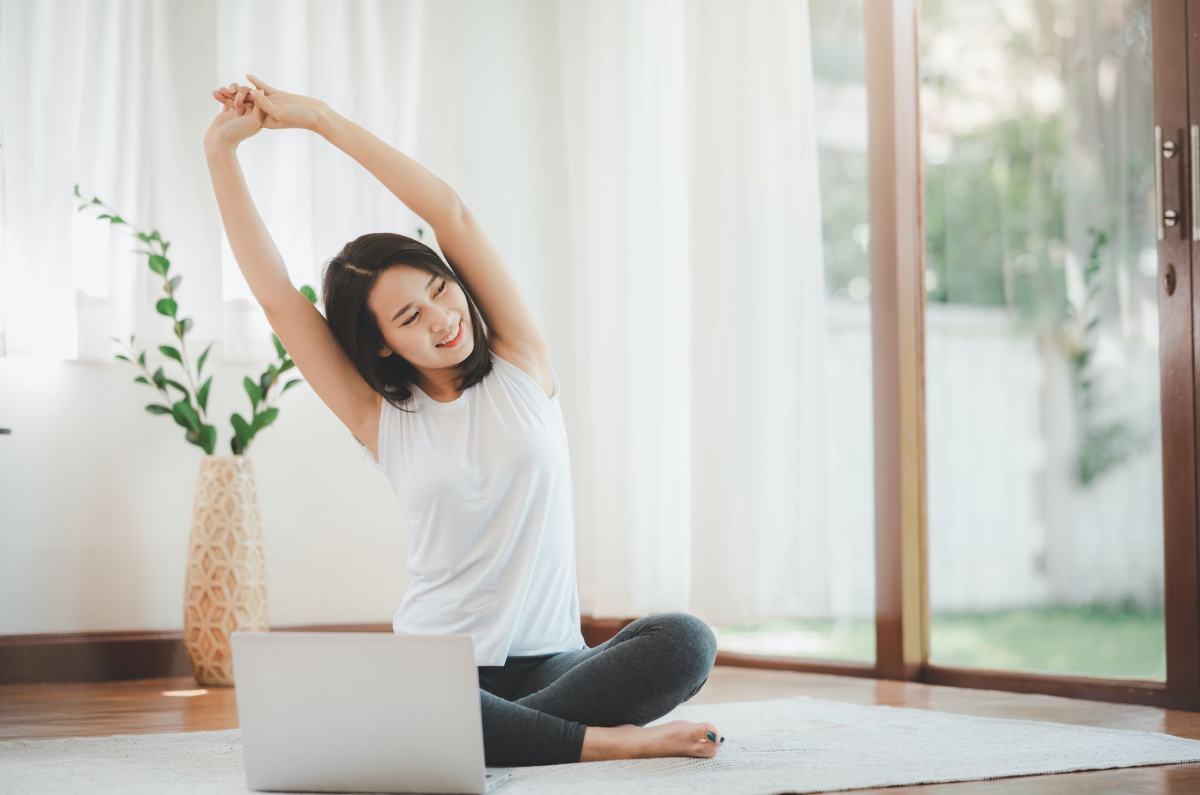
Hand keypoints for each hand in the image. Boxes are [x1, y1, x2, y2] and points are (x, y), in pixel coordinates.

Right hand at [203, 91, 264, 149]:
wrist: (220, 142)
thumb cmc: (238, 132)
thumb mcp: (254, 119)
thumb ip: (259, 106)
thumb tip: (262, 90)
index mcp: (258, 117)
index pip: (256, 99)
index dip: (250, 93)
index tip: (243, 92)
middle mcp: (249, 115)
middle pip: (246, 97)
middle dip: (238, 91)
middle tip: (231, 91)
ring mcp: (237, 114)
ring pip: (235, 97)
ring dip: (228, 93)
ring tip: (222, 90)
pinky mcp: (227, 114)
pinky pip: (225, 102)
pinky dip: (221, 97)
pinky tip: (215, 92)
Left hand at [211, 74, 326, 131]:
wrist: (316, 114)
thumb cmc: (300, 118)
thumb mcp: (280, 113)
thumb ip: (265, 104)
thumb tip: (252, 93)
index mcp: (263, 121)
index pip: (243, 112)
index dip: (230, 105)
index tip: (219, 99)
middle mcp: (264, 112)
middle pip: (244, 103)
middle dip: (230, 98)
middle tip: (216, 92)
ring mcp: (270, 102)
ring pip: (252, 94)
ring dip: (241, 89)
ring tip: (228, 85)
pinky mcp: (277, 95)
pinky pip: (264, 87)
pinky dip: (256, 82)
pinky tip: (248, 75)